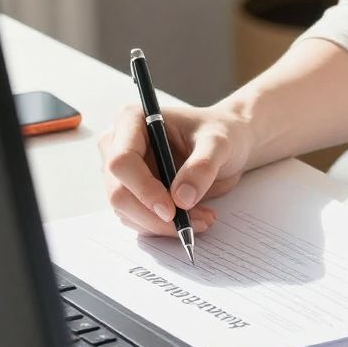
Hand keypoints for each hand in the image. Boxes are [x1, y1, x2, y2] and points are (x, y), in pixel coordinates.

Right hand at [98, 98, 252, 239]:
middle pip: (119, 191)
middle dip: (153, 215)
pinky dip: (163, 226)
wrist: (229, 144)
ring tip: (202, 218)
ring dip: (161, 224)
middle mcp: (118, 144)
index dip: (143, 189)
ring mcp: (122, 171)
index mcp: (132, 120)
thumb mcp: (219, 143)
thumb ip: (202, 166)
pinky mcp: (132, 192)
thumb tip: (182, 198)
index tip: (171, 210)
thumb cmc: (221, 132)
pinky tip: (193, 218)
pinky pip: (137, 219)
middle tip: (190, 224)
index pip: (122, 161)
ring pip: (126, 211)